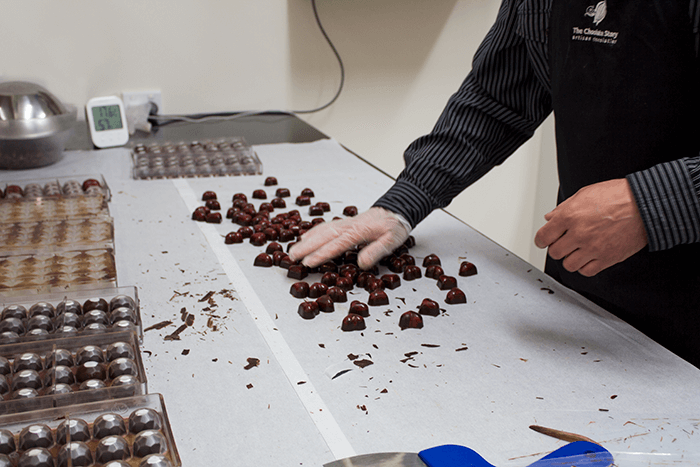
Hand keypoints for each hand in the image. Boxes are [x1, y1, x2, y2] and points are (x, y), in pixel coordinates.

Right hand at [288, 207, 410, 268]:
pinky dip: (314, 231)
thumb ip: (376, 251)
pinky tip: (307, 237)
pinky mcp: (345, 223)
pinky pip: (326, 226)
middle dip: (306, 247)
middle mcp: (348, 226)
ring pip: (322, 230)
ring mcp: (345, 223)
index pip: (336, 244)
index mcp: (358, 232)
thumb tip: (361, 263)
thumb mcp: (391, 241)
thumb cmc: (394, 226)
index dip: (321, 254)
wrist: (397, 209)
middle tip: (292, 257)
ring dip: (306, 240)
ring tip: (293, 249)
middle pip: (323, 236)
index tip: (308, 262)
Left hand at [534, 179, 647, 276]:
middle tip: (563, 243)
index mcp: (570, 216)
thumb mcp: (584, 194)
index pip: (543, 236)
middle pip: (555, 252)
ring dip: (570, 258)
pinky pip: (587, 271)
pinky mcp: (607, 258)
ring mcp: (593, 248)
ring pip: (569, 265)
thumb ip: (564, 208)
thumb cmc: (618, 196)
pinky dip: (585, 266)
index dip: (541, 240)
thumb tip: (550, 218)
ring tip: (577, 250)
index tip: (543, 241)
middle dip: (557, 248)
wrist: (645, 204)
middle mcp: (579, 234)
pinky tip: (588, 257)